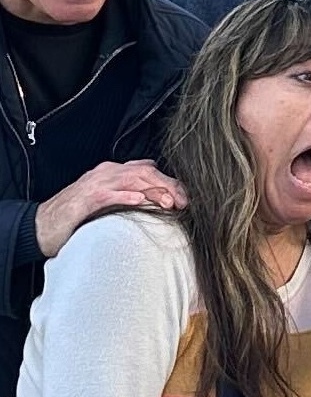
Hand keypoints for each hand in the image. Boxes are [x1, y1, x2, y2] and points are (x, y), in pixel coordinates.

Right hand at [35, 160, 187, 257]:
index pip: (148, 170)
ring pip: (130, 179)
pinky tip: (139, 201)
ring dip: (152, 190)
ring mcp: (94, 184)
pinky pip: (108, 194)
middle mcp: (106, 173)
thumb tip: (158, 198)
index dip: (169, 182)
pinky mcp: (83, 199)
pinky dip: (125, 196)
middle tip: (182, 202)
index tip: (184, 199)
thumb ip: (130, 196)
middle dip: (167, 185)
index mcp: (113, 173)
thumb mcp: (109, 204)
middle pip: (144, 172)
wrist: (40, 226)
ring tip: (167, 202)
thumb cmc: (77, 217)